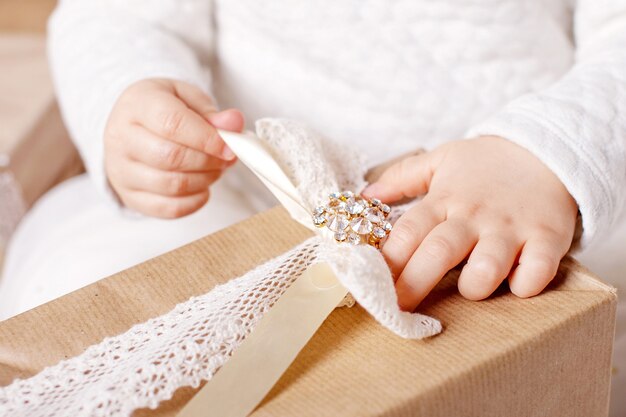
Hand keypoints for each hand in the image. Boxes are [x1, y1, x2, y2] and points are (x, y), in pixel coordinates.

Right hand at [104, 78, 243, 217]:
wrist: (131, 127)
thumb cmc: (163, 110)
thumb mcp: (187, 99)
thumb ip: (212, 113)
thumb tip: (234, 123)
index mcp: (137, 104)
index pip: (172, 124)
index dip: (207, 139)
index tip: (230, 148)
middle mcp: (121, 137)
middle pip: (171, 157)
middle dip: (209, 161)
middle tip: (225, 159)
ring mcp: (121, 170)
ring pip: (171, 185)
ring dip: (204, 181)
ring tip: (214, 170)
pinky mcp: (129, 196)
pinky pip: (168, 209)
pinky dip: (195, 202)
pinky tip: (202, 188)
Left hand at [363, 136, 577, 310]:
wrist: (547, 150)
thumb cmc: (487, 163)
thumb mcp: (440, 159)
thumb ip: (401, 177)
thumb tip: (364, 197)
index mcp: (444, 199)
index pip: (408, 231)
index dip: (388, 260)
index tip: (372, 283)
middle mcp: (474, 215)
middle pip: (437, 253)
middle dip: (413, 285)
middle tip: (397, 310)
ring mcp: (511, 228)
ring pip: (487, 267)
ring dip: (474, 285)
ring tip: (469, 288)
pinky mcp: (547, 238)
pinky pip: (536, 271)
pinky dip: (525, 285)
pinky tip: (516, 284)